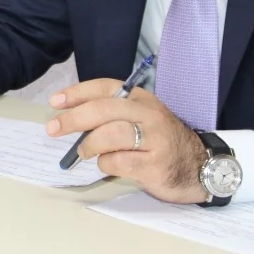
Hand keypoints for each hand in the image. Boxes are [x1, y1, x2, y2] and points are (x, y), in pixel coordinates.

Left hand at [45, 79, 207, 203]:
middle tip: (53, 128)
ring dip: (89, 145)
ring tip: (84, 152)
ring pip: (110, 134)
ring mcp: (155, 139)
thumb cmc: (160, 142)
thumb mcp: (140, 120)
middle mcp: (149, 115)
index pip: (106, 88)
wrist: (199, 166)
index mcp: (142, 99)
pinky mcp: (156, 164)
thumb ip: (111, 116)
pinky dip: (106, 164)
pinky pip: (119, 161)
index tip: (55, 101)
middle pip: (104, 110)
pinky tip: (109, 165)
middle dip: (73, 118)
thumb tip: (68, 119)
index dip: (78, 93)